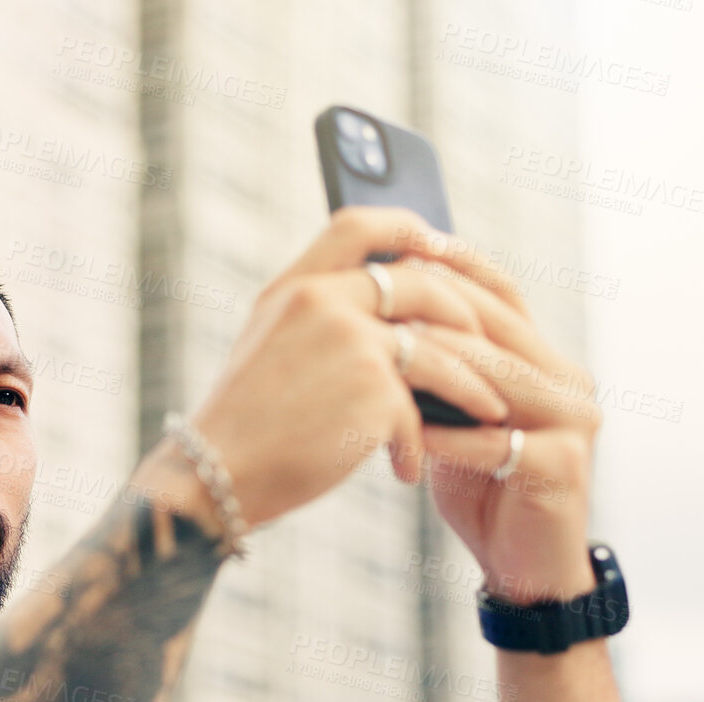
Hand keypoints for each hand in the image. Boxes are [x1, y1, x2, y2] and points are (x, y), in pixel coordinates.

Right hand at [178, 207, 512, 530]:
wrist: (218, 473)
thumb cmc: (244, 424)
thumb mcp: (268, 347)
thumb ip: (314, 319)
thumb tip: (383, 312)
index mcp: (293, 287)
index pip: (356, 226)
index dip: (406, 226)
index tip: (438, 243)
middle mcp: (322, 301)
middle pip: (420, 282)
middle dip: (463, 315)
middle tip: (485, 343)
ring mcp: (352, 342)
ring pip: (439, 350)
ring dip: (470, 385)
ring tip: (486, 411)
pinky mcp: (374, 390)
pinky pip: (418, 412)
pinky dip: (417, 446)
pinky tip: (407, 469)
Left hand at [385, 230, 602, 603]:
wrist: (525, 570)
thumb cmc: (483, 491)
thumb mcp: (458, 420)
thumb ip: (442, 373)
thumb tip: (389, 314)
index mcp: (547, 363)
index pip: (504, 296)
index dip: (460, 265)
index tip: (406, 242)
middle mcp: (569, 382)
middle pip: (500, 327)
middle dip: (440, 303)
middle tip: (384, 285)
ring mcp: (574, 422)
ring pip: (496, 379)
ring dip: (438, 363)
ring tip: (384, 346)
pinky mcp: (564, 466)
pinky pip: (493, 444)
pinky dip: (445, 438)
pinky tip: (404, 430)